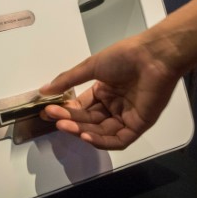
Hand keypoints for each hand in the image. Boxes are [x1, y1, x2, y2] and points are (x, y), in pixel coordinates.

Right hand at [39, 34, 180, 149]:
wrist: (153, 56)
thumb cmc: (124, 57)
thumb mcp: (92, 66)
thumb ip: (68, 80)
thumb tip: (43, 90)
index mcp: (105, 91)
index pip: (82, 107)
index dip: (66, 111)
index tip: (49, 111)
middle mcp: (115, 105)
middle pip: (89, 120)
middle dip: (70, 120)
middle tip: (53, 118)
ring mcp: (127, 116)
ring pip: (101, 132)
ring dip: (82, 130)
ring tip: (65, 126)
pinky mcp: (138, 125)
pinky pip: (118, 139)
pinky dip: (102, 140)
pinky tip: (86, 135)